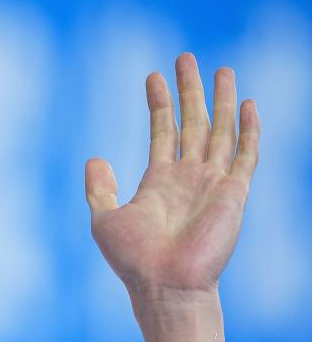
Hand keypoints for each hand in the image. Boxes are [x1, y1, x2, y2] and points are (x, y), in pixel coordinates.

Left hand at [84, 52, 258, 303]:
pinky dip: (247, 129)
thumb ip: (101, 188)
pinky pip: (244, 154)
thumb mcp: (105, 219)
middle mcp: (188, 178)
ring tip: (221, 69)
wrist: (163, 284)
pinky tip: (246, 104)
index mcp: (159, 182)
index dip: (158, 103)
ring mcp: (212, 183)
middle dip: (189, 90)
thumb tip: (95, 158)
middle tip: (186, 57)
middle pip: (192, 123)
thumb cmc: (133, 260)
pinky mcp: (233, 193)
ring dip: (220, 100)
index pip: (162, 131)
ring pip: (220, 131)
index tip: (152, 75)